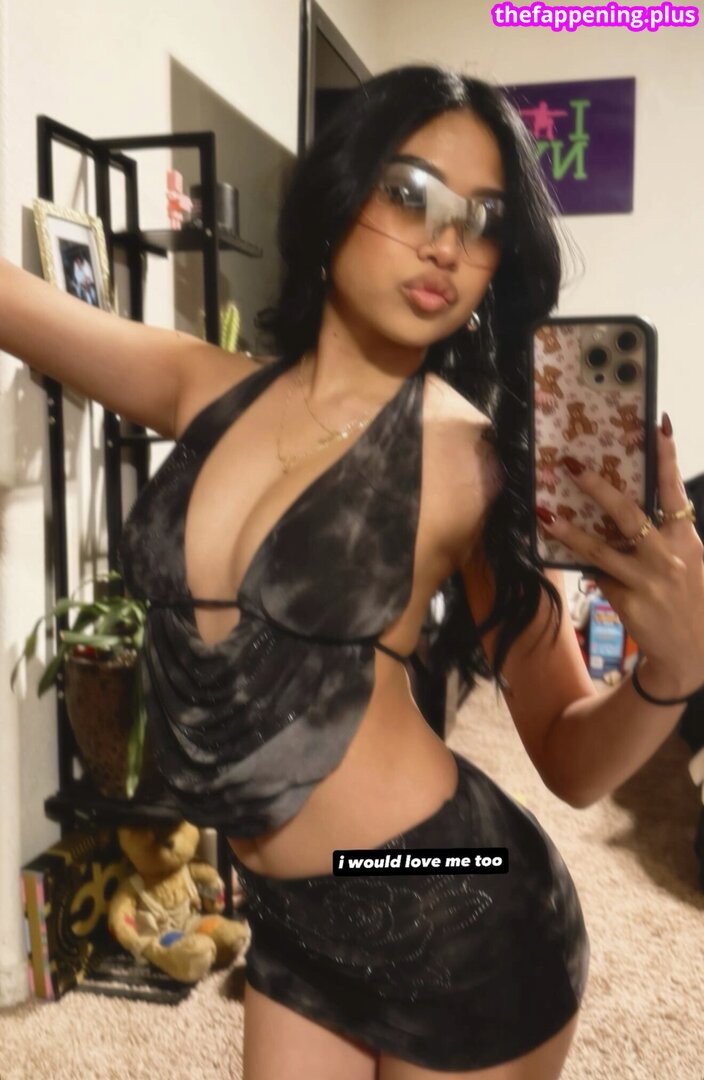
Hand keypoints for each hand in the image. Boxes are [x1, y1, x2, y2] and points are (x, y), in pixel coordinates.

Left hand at [536, 416, 703, 696]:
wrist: (693, 653)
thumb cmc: (690, 600)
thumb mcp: (688, 564)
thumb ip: (664, 539)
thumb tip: (623, 518)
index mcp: (686, 541)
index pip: (675, 492)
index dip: (667, 458)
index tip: (658, 425)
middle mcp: (668, 558)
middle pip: (628, 515)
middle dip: (597, 488)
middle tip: (569, 465)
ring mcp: (647, 581)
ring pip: (600, 550)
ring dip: (569, 532)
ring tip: (544, 515)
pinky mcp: (628, 602)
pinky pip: (600, 578)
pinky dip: (591, 571)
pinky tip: (579, 565)